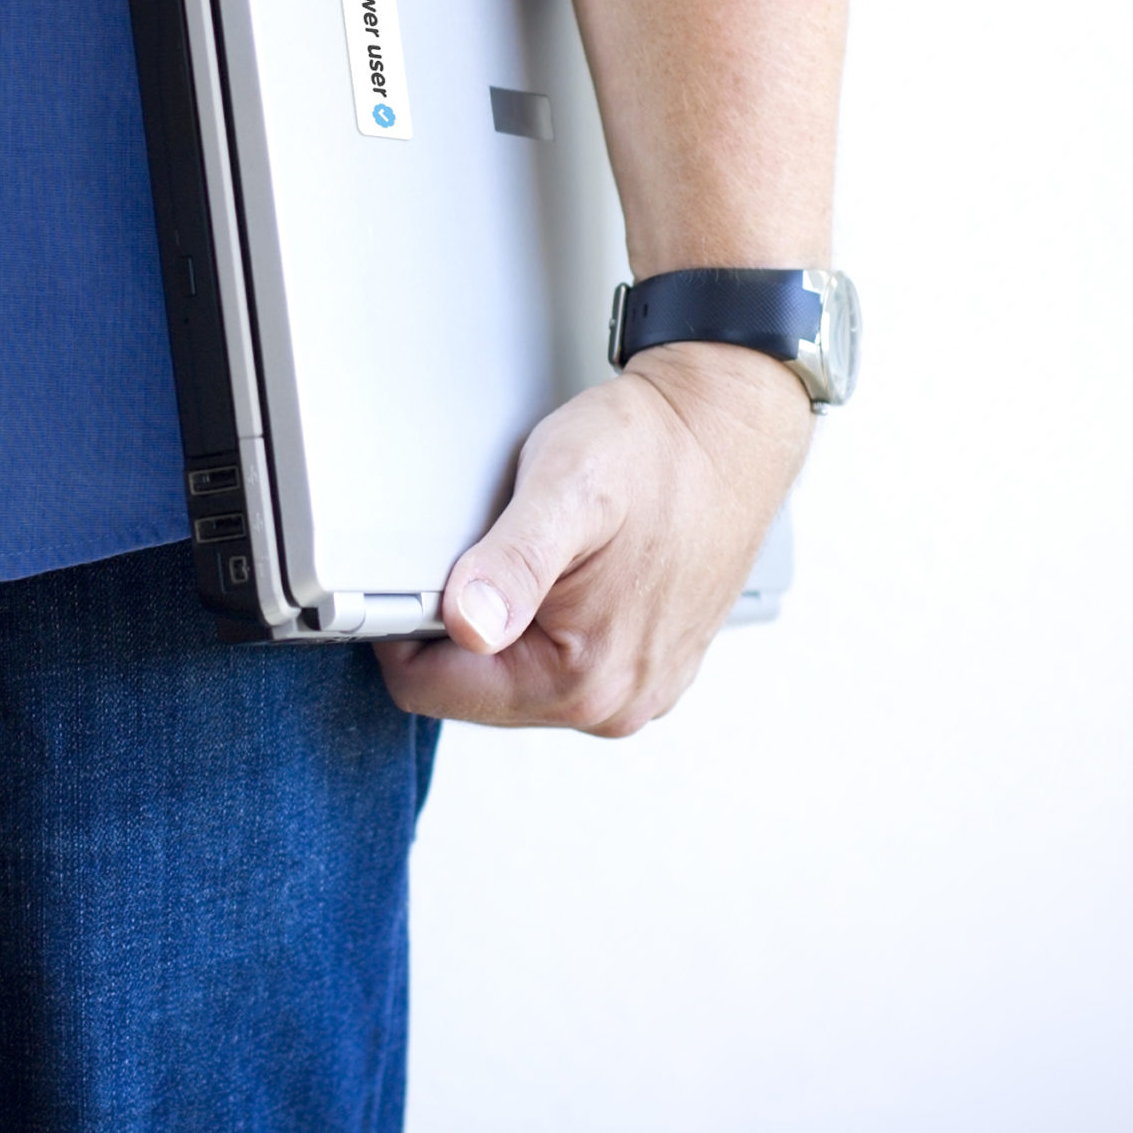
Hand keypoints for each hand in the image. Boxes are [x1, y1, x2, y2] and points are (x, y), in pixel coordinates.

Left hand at [372, 340, 812, 736]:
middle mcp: (615, 703)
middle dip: (459, 627)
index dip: (403, 628)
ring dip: (503, 622)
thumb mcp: (566, 489)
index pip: (432, 691)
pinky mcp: (650, 666)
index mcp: (585, 680)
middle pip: (472, 692)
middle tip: (486, 547)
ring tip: (534, 551)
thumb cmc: (654, 452)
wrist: (729, 428)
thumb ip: (512, 563)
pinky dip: (545, 621)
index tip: (420, 570)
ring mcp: (638, 689)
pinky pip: (561, 663)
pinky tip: (567, 568)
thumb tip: (468, 626)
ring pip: (513, 679)